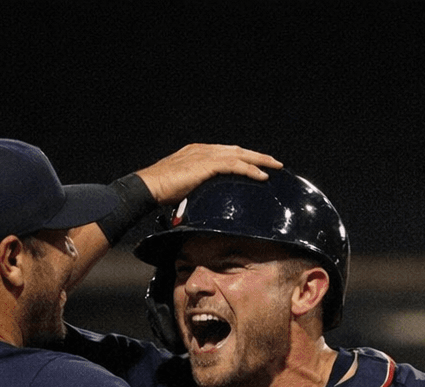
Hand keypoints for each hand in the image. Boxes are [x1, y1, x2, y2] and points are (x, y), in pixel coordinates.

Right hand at [134, 144, 282, 204]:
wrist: (148, 186)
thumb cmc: (161, 189)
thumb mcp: (185, 185)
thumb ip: (199, 186)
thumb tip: (209, 199)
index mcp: (198, 152)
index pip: (227, 152)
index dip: (244, 157)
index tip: (258, 164)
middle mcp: (203, 150)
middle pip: (237, 150)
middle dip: (257, 156)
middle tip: (275, 162)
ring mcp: (205, 155)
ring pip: (239, 155)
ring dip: (259, 161)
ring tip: (275, 167)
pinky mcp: (206, 164)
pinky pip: (234, 165)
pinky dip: (249, 169)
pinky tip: (262, 176)